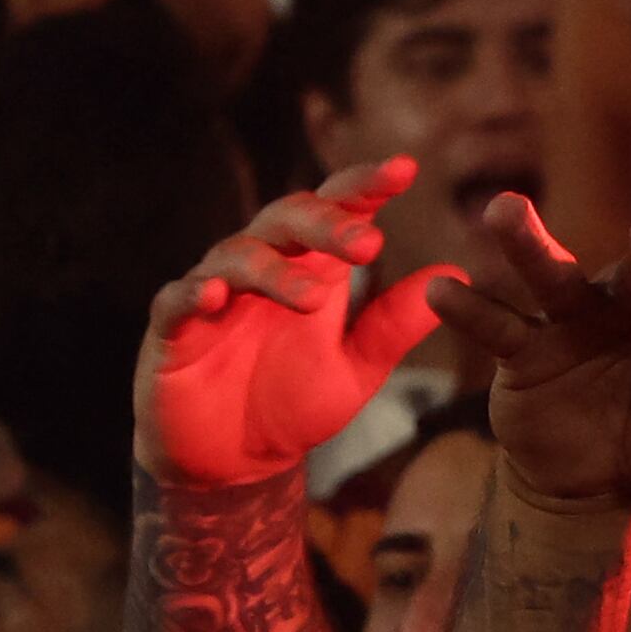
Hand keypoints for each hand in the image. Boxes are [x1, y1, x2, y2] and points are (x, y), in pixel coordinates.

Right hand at [136, 164, 462, 485]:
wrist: (234, 462)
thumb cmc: (293, 403)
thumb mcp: (357, 367)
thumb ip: (396, 324)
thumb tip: (457, 272)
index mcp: (310, 268)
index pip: (337, 210)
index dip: (365, 186)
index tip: (405, 170)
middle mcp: (262, 267)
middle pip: (288, 219)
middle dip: (327, 224)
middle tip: (367, 242)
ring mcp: (214, 293)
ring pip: (238, 255)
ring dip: (276, 271)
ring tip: (312, 296)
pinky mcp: (173, 330)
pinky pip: (179, 300)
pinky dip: (197, 293)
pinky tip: (217, 295)